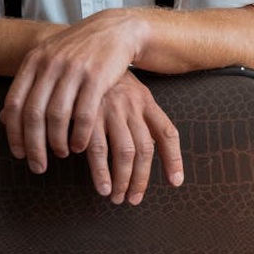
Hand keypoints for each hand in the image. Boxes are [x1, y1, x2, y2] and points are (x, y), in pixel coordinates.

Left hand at [0, 9, 183, 201]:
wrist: (114, 30)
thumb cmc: (78, 50)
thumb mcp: (48, 58)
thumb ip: (28, 85)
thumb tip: (4, 117)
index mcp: (34, 61)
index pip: (14, 103)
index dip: (14, 133)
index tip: (19, 153)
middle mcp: (50, 64)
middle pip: (33, 114)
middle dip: (34, 146)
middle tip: (38, 166)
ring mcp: (73, 70)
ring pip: (57, 116)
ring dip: (57, 142)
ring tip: (61, 154)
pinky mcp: (97, 77)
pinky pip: (83, 114)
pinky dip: (79, 135)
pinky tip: (79, 146)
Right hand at [82, 71, 183, 203]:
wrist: (78, 55)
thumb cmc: (103, 80)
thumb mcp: (129, 90)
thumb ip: (139, 114)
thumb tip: (146, 148)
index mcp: (146, 100)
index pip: (167, 133)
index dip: (174, 159)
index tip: (175, 181)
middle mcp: (132, 105)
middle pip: (145, 150)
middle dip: (140, 179)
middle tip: (133, 198)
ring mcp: (111, 109)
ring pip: (125, 153)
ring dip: (121, 180)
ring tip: (115, 196)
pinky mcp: (89, 114)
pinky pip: (98, 150)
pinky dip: (100, 172)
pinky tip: (101, 184)